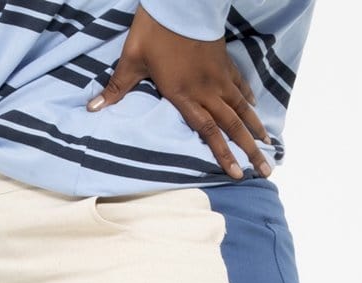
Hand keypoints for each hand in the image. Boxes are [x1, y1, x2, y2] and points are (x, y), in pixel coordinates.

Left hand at [86, 4, 272, 178]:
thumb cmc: (154, 30)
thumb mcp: (131, 60)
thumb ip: (116, 88)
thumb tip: (92, 108)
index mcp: (184, 95)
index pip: (208, 132)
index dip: (223, 154)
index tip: (236, 173)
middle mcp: (207, 90)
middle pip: (232, 125)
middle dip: (249, 150)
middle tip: (265, 170)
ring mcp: (218, 75)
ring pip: (242, 107)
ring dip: (255, 128)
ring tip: (269, 146)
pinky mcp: (223, 61)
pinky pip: (240, 84)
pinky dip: (248, 99)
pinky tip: (255, 109)